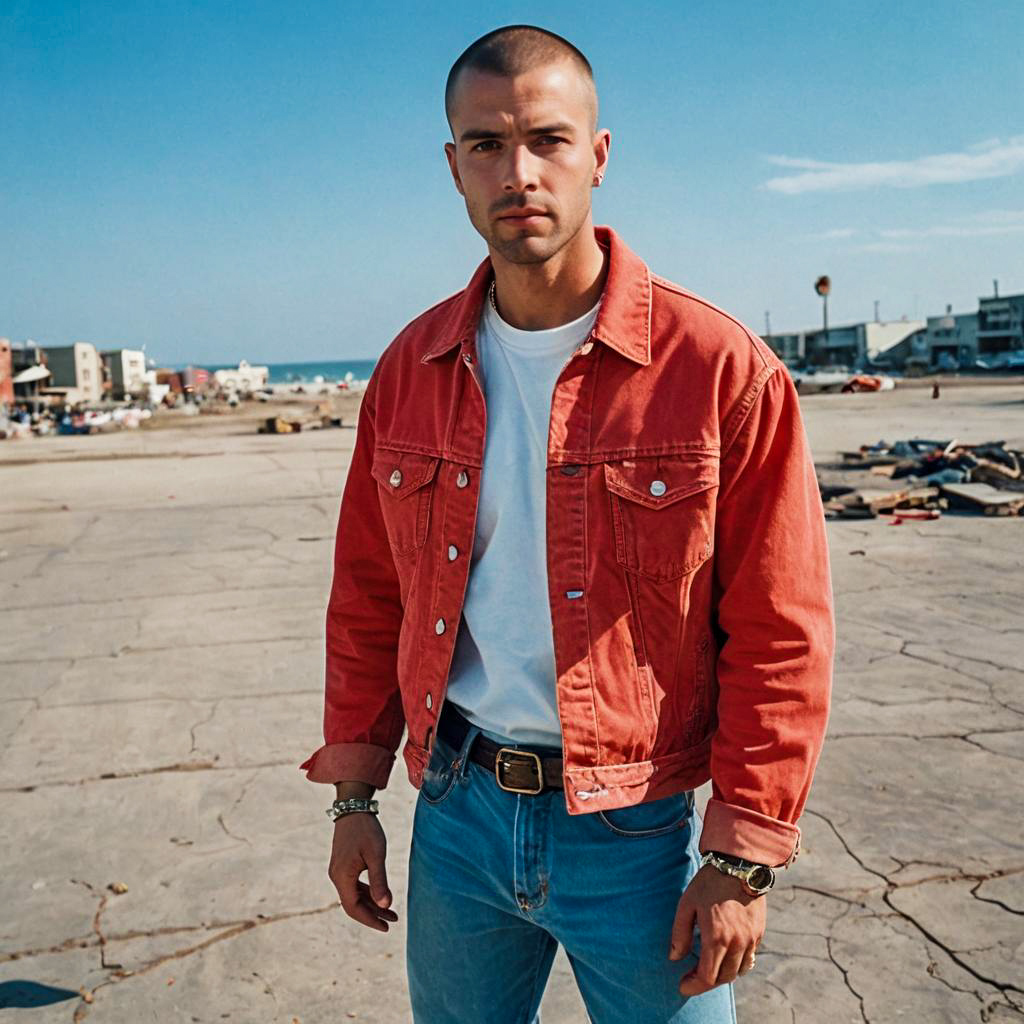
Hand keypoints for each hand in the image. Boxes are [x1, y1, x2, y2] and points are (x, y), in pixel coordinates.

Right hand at [327, 813, 397, 931]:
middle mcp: (337, 876)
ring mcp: (338, 870)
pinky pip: (353, 885)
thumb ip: (379, 880)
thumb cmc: (366, 830)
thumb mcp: (376, 854)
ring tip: (390, 911)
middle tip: (393, 920)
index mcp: (342, 876)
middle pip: (354, 904)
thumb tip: (385, 905)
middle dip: (373, 914)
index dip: (369, 920)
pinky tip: (379, 894)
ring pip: (354, 895)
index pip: (353, 908)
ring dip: (371, 904)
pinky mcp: (343, 864)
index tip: (386, 927)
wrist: (353, 807)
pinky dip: (366, 893)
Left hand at [668, 863, 765, 994]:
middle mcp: (737, 944)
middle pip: (723, 978)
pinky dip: (737, 964)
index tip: (682, 985)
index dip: (693, 986)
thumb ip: (680, 934)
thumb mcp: (686, 904)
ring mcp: (750, 940)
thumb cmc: (709, 883)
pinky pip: (749, 959)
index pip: (707, 977)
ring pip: (738, 971)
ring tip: (709, 967)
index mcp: (717, 938)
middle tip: (692, 976)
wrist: (739, 866)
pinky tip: (726, 956)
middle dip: (706, 982)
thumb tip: (675, 957)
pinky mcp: (758, 933)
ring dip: (723, 974)